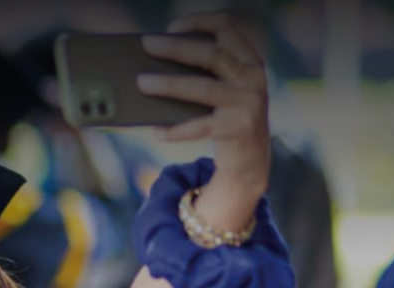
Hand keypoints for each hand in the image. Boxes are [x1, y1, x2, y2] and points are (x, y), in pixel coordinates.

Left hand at [138, 14, 271, 227]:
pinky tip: (156, 131)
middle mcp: (252, 77)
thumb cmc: (225, 116)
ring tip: (141, 82)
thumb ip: (204, 74)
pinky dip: (175, 129)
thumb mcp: (224, 89)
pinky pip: (199, 126)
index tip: (170, 27)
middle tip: (146, 44)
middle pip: (211, 54)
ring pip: (202, 87)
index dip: (199, 22)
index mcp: (248, 60)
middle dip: (176, 47)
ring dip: (169, 84)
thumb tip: (153, 66)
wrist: (251, 159)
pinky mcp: (238, 128)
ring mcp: (248, 103)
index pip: (227, 27)